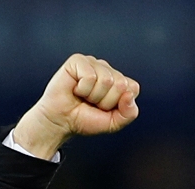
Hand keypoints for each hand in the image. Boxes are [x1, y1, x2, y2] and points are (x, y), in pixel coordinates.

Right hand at [13, 54, 140, 159]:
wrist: (61, 122)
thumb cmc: (85, 119)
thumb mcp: (114, 123)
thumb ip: (129, 113)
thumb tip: (129, 95)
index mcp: (118, 81)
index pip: (133, 88)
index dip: (120, 104)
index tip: (105, 109)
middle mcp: (107, 69)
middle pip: (121, 84)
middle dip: (106, 101)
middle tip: (92, 103)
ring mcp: (93, 63)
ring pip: (106, 80)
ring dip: (93, 96)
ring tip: (84, 97)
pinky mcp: (78, 60)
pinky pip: (90, 76)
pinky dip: (83, 89)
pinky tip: (75, 89)